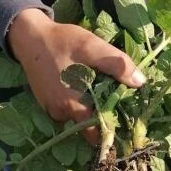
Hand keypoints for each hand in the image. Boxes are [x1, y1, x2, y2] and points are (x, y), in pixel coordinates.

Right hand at [6, 8, 144, 142]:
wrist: (29, 37)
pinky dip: (78, 103)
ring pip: (78, 118)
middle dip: (103, 118)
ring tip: (102, 91)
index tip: (126, 124)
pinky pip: (67, 110)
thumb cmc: (61, 42)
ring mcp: (51, 110)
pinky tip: (84, 87)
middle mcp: (61, 114)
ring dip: (90, 109)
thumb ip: (116, 65)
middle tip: (118, 102)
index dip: (112, 130)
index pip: (97, 133)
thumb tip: (140, 83)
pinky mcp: (47, 104)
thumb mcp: (92, 47)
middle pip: (88, 126)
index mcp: (73, 106)